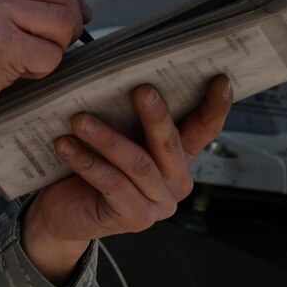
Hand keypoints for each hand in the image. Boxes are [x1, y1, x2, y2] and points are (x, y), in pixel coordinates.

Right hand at [0, 0, 89, 141]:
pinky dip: (43, 68)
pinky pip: (50, 55)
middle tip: (56, 40)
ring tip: (34, 54)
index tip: (67, 9)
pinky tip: (21, 69)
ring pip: (63, 21)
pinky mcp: (0, 43)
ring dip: (58, 45)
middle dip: (70, 19)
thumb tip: (79, 3)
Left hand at [20, 77, 233, 282]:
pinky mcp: (134, 218)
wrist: (65, 214)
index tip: (220, 79)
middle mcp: (176, 181)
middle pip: (170, 143)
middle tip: (140, 89)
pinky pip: (112, 184)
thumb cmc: (92, 166)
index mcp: (179, 156)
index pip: (205, 128)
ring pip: (138, 164)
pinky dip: (87, 163)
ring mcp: (159, 204)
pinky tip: (66, 146)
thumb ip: (128, 115)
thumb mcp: (117, 136)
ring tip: (80, 120)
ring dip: (107, 139)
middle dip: (156, 115)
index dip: (215, 106)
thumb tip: (121, 69)